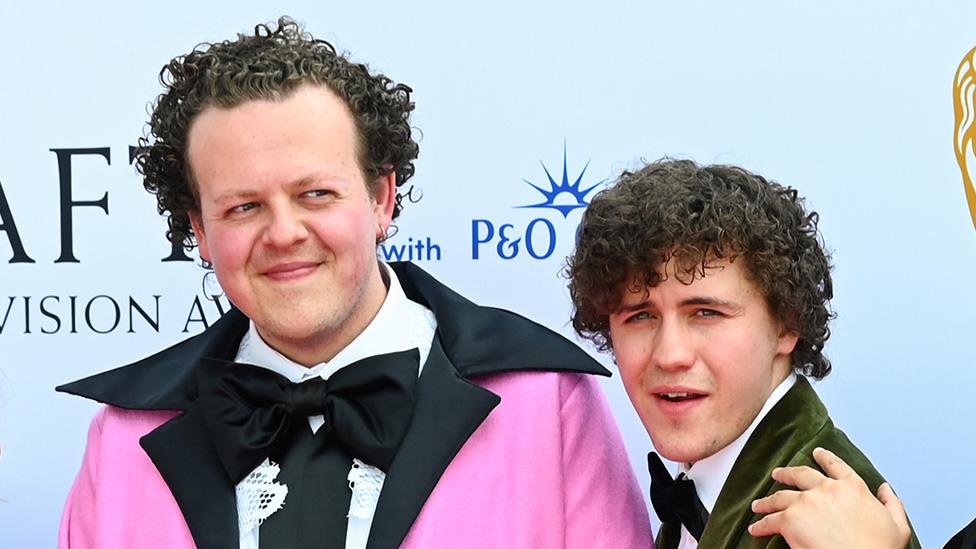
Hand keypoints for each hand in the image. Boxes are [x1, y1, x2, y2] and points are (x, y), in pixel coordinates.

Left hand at [748, 447, 909, 548]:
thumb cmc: (879, 548)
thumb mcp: (897, 524)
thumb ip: (891, 503)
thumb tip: (885, 489)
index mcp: (852, 487)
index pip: (836, 466)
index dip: (825, 458)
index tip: (817, 453)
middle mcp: (826, 489)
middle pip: (801, 474)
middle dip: (787, 473)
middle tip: (778, 474)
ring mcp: (805, 502)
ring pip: (780, 496)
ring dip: (767, 501)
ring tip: (759, 504)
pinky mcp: (789, 520)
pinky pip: (770, 520)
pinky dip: (761, 525)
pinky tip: (756, 528)